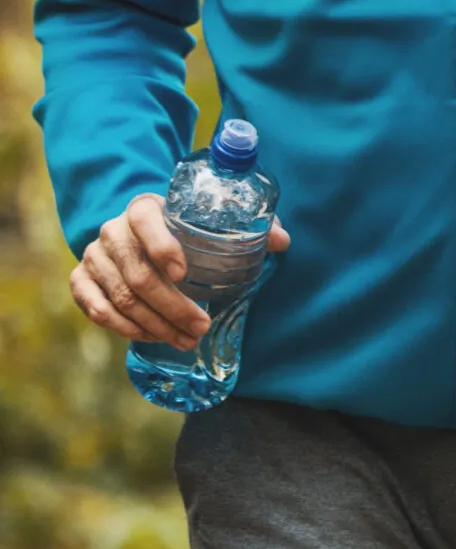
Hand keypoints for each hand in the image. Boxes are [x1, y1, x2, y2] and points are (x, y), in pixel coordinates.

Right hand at [70, 192, 290, 347]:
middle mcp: (112, 231)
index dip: (163, 248)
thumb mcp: (208, 220)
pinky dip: (124, 327)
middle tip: (200, 327)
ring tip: (185, 340)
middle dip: (172, 306)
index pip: (146, 222)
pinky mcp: (80, 279)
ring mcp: (93, 256)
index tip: (184, 274)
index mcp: (143, 208)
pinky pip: (96, 309)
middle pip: (138, 275)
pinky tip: (151, 337)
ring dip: (154, 325)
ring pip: (121, 298)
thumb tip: (282, 242)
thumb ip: (246, 228)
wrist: (135, 230)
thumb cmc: (182, 227)